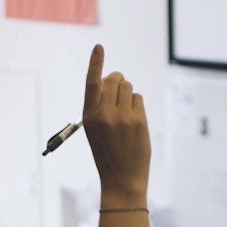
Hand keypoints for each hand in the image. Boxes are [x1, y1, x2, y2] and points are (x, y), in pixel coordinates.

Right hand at [81, 44, 149, 206]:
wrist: (121, 179)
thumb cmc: (108, 154)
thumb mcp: (95, 131)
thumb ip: (101, 107)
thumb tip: (115, 82)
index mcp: (89, 116)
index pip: (91, 83)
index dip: (95, 63)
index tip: (99, 47)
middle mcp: (103, 114)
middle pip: (113, 79)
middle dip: (118, 80)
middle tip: (119, 91)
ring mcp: (121, 117)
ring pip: (128, 87)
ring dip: (128, 94)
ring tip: (126, 113)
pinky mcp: (138, 120)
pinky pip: (138, 98)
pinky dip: (137, 105)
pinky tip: (134, 121)